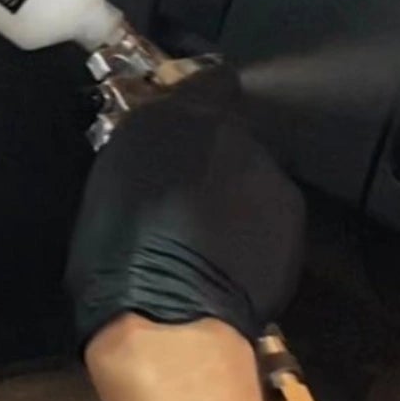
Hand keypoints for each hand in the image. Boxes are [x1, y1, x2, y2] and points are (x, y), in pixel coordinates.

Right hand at [65, 68, 304, 348]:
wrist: (168, 322)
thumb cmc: (117, 255)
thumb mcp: (109, 182)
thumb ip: (139, 144)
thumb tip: (150, 130)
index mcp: (186, 119)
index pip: (208, 78)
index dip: (194, 90)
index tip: (175, 108)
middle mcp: (240, 139)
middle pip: (229, 136)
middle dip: (207, 158)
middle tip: (174, 193)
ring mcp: (271, 183)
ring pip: (249, 178)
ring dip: (229, 197)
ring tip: (195, 238)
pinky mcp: (291, 227)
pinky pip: (266, 218)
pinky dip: (248, 233)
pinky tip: (220, 262)